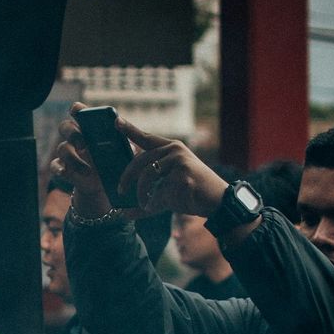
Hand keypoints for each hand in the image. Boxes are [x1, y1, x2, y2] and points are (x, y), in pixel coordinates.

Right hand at [50, 106, 113, 215]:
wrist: (105, 184)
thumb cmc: (114, 162)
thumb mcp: (123, 152)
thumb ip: (124, 142)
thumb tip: (126, 134)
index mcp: (89, 128)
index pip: (78, 112)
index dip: (76, 109)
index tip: (78, 110)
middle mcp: (75, 137)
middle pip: (65, 127)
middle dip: (72, 133)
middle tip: (84, 143)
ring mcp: (67, 153)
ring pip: (61, 148)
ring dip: (73, 159)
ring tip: (88, 171)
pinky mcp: (63, 168)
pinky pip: (54, 165)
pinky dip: (59, 169)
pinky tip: (65, 172)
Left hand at [112, 118, 228, 218]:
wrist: (217, 200)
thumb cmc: (191, 193)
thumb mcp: (167, 190)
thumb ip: (147, 196)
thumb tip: (124, 212)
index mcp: (170, 148)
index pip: (146, 138)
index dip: (130, 130)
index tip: (115, 121)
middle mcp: (175, 150)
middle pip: (140, 160)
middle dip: (127, 177)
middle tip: (120, 191)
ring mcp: (180, 162)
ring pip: (147, 177)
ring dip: (142, 195)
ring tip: (145, 205)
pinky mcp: (183, 176)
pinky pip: (159, 192)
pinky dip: (156, 203)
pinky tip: (163, 206)